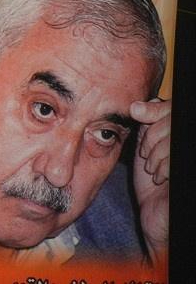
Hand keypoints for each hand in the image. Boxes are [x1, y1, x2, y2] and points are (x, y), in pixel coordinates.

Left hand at [130, 98, 169, 266]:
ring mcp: (185, 159)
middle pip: (170, 120)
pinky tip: (159, 177)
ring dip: (155, 153)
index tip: (136, 111)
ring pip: (171, 138)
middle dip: (151, 135)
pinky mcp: (185, 173)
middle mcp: (185, 144)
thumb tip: (139, 105)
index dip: (154, 109)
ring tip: (153, 168)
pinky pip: (173, 158)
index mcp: (178, 134)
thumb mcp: (146, 147)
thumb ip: (147, 125)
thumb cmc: (152, 182)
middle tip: (146, 153)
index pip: (170, 108)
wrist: (155, 215)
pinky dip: (163, 166)